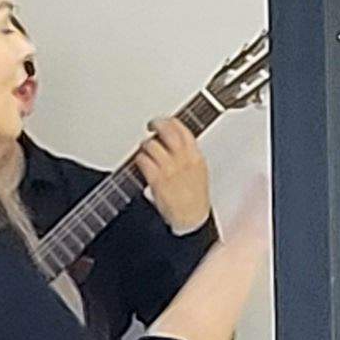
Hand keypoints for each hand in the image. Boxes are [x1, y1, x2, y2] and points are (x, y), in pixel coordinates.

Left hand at [130, 116, 211, 234]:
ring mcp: (170, 169)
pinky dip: (140, 160)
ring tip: (146, 152)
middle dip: (157, 125)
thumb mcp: (199, 170)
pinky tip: (142, 165)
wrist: (191, 217)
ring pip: (152, 145)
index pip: (182, 129)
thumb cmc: (195, 197)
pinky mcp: (157, 180)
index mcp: (195, 156)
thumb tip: (175, 140)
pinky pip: (142, 160)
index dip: (169, 121)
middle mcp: (183, 160)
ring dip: (146, 147)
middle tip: (151, 127)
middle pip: (167, 131)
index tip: (163, 121)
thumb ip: (188, 153)